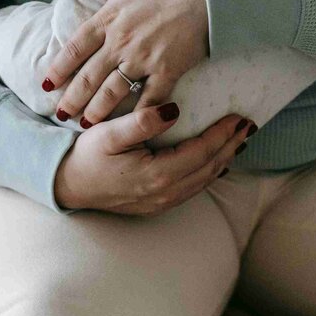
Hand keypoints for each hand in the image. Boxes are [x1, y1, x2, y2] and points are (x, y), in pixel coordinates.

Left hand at [44, 0, 208, 127]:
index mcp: (109, 18)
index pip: (75, 48)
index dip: (58, 68)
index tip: (47, 84)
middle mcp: (121, 42)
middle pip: (88, 76)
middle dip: (72, 98)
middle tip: (61, 115)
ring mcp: (144, 58)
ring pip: (112, 92)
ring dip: (96, 111)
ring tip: (86, 124)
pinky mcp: (168, 70)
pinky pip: (149, 99)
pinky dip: (139, 116)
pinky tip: (129, 128)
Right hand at [54, 102, 253, 214]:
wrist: (66, 186)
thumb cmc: (85, 156)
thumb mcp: (108, 133)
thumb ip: (142, 122)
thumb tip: (173, 111)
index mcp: (157, 174)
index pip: (202, 151)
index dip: (223, 134)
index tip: (239, 117)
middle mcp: (164, 193)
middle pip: (209, 168)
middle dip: (231, 146)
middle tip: (249, 125)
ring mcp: (161, 202)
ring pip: (203, 181)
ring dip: (223, 160)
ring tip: (238, 141)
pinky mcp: (155, 205)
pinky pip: (191, 189)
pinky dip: (208, 173)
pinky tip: (214, 163)